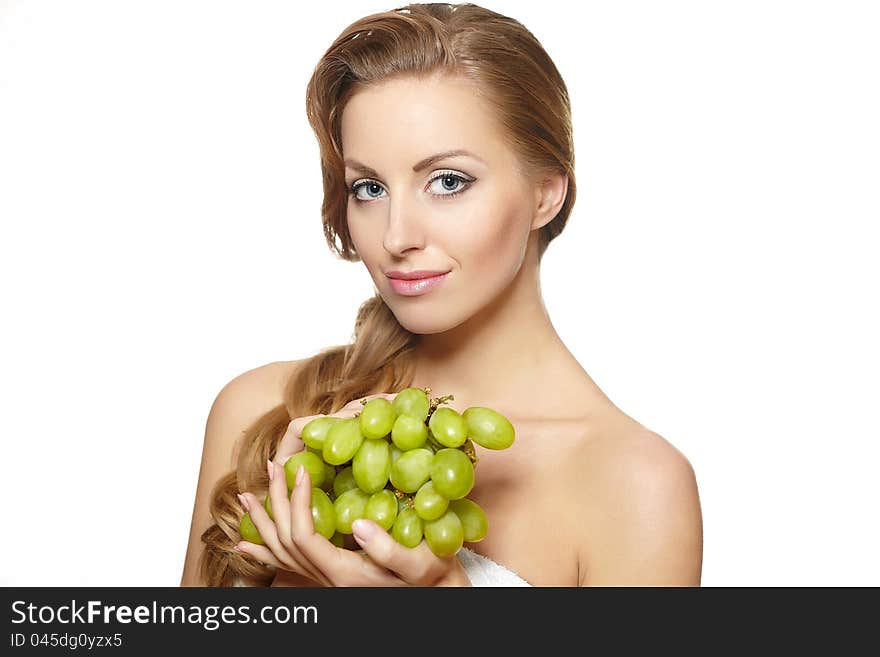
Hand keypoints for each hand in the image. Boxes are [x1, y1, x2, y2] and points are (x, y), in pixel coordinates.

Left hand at [236, 393, 472, 586]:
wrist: (436, 594)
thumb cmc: (432, 578)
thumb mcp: (419, 562)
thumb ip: (387, 548)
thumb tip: (358, 523)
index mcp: (343, 573)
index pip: (304, 536)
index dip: (298, 502)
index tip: (302, 471)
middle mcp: (327, 578)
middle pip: (286, 540)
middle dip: (275, 502)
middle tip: (272, 467)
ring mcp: (325, 578)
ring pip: (281, 553)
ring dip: (262, 522)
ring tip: (249, 495)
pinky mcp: (329, 573)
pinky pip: (287, 564)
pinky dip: (264, 553)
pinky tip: (246, 544)